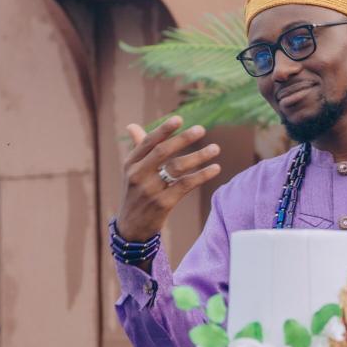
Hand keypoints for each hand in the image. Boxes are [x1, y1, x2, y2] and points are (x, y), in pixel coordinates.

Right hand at [116, 116, 220, 242]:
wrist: (131, 228)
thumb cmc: (135, 194)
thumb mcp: (131, 172)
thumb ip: (137, 148)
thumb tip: (132, 126)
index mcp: (131, 163)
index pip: (148, 142)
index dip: (164, 130)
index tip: (179, 118)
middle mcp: (138, 175)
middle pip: (163, 152)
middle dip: (183, 139)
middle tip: (201, 129)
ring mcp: (150, 190)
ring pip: (177, 168)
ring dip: (198, 156)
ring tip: (215, 148)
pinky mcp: (163, 204)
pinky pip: (185, 185)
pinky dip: (201, 175)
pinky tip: (215, 169)